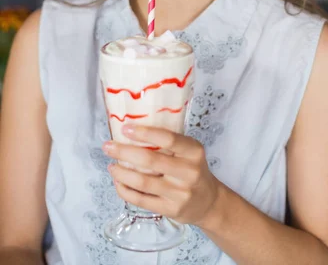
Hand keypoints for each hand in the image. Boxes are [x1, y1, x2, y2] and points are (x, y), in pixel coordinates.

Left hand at [102, 125, 220, 225]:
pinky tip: (118, 182)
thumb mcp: (190, 152)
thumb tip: (134, 130)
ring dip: (121, 172)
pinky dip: (125, 190)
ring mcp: (179, 193)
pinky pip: (142, 200)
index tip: (126, 128)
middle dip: (124, 152)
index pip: (168, 139)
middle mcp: (188, 172)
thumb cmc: (193, 170)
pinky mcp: (170, 210)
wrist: (209, 202)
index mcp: (193, 151)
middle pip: (150, 160)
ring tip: (111, 165)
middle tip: (108, 146)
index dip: (145, 133)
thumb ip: (170, 143)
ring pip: (142, 182)